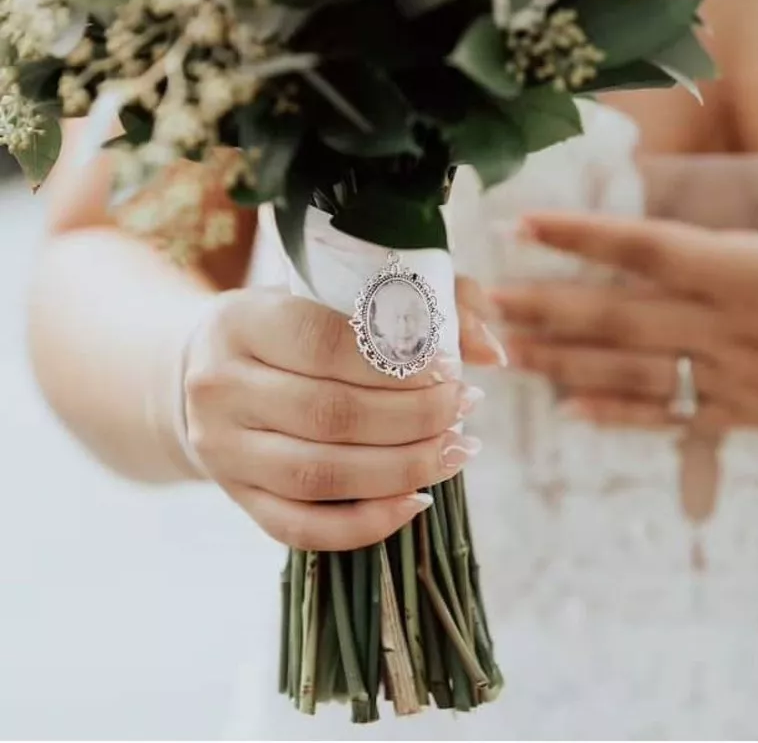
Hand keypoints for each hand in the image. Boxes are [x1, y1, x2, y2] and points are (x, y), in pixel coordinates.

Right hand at [182, 288, 485, 550]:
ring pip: (321, 475)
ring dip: (403, 469)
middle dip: (415, 417)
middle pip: (330, 414)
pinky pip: (303, 528)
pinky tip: (417, 501)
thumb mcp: (331, 292)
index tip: (451, 369)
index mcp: (242, 322)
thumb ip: (417, 302)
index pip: (324, 344)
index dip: (396, 362)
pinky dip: (367, 524)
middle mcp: (220, 388)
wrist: (204, 371)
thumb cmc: (288, 324)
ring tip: (456, 450)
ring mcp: (224, 450)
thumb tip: (491, 351)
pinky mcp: (238, 497)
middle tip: (465, 407)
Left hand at [493, 213, 757, 432]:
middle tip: (486, 302)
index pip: (648, 247)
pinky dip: (616, 415)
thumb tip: (655, 225)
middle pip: (620, 313)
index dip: (582, 234)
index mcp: (752, 268)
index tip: (522, 224)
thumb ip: (726, 238)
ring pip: (631, 368)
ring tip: (507, 352)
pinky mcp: (742, 415)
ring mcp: (732, 374)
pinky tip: (566, 410)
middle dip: (547, 307)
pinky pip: (669, 419)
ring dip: (564, 360)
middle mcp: (731, 322)